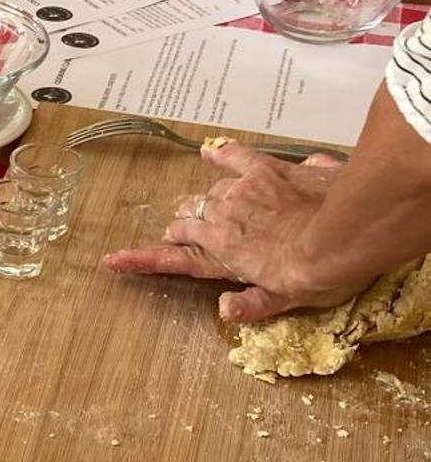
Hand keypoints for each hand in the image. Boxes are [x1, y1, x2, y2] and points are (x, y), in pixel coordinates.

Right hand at [104, 141, 358, 321]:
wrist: (347, 231)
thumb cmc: (319, 273)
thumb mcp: (286, 299)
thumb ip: (252, 305)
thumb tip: (224, 310)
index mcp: (222, 252)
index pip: (175, 255)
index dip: (144, 258)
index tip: (115, 260)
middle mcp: (222, 218)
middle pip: (190, 215)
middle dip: (187, 223)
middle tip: (193, 230)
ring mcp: (242, 190)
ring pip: (211, 190)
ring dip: (209, 198)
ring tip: (215, 203)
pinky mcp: (266, 169)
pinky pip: (236, 156)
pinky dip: (222, 153)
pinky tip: (211, 150)